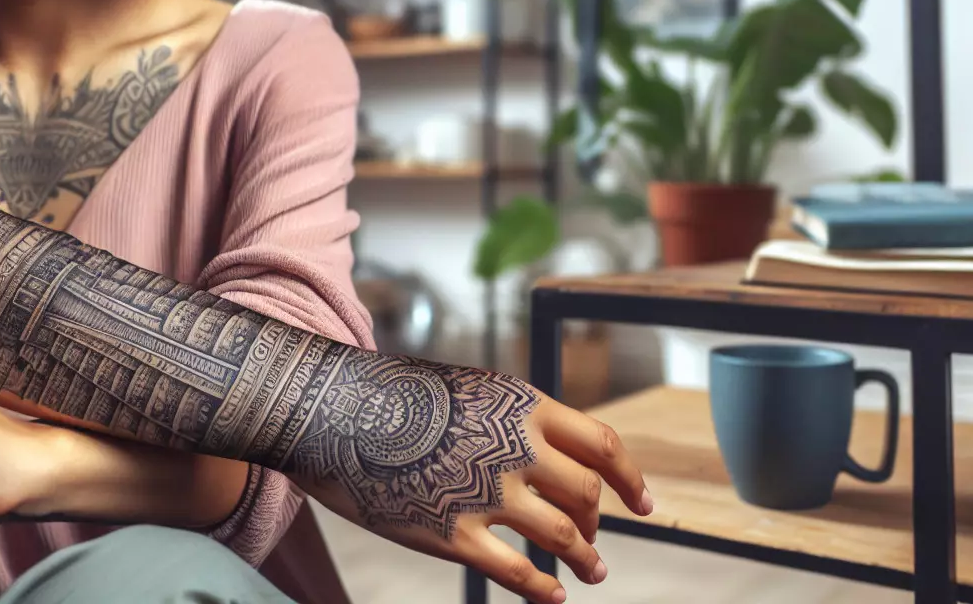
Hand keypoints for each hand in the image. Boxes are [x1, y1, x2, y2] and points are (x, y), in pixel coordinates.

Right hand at [286, 354, 651, 603]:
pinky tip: (554, 597)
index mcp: (522, 405)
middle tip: (595, 539)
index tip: (644, 504)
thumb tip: (556, 454)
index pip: (604, 444)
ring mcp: (485, 492)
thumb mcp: (471, 390)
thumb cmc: (395, 398)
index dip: (631, 479)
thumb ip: (515, 420)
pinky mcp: (452, 534)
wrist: (329, 411)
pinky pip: (518, 572)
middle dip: (599, 522)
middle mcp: (514, 447)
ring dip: (587, 558)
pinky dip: (545, 589)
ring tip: (594, 572)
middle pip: (587, 493)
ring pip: (564, 535)